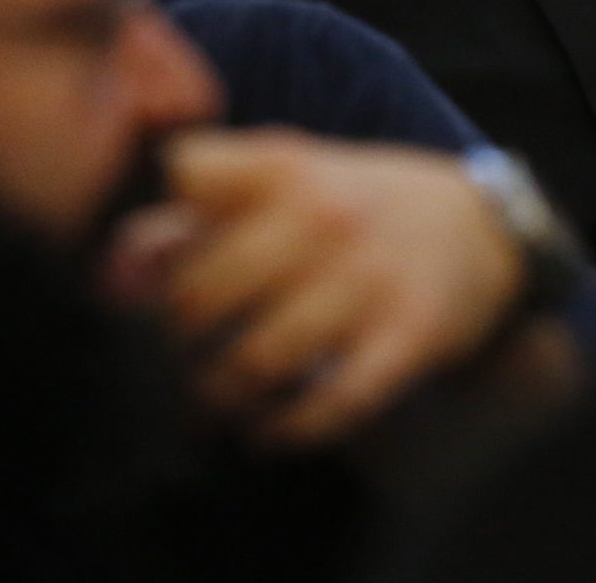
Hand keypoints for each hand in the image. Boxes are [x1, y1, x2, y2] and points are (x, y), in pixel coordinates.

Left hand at [105, 129, 526, 446]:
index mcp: (285, 163)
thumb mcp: (287, 181)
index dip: (147, 227)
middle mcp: (323, 214)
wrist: (482, 227)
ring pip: (255, 358)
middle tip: (167, 359)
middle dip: (172, 334)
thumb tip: (113, 273)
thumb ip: (199, 211)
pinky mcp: (406, 338)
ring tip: (206, 404)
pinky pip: (330, 404)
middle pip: (201, 289)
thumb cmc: (356, 206)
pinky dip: (284, 430)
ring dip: (216, 395)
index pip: (180, 176)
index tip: (138, 272)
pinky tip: (263, 432)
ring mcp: (367, 279)